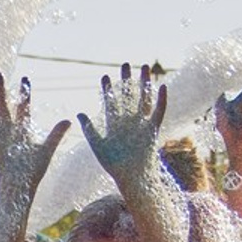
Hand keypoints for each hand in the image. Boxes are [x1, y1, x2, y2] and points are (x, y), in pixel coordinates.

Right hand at [0, 72, 70, 198]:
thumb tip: (68, 119)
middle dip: (0, 90)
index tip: (25, 79)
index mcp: (22, 130)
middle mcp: (8, 132)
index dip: (24, 93)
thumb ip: (55, 134)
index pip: (23, 107)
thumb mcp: (46, 150)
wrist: (18, 188)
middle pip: (2, 106)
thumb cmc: (32, 172)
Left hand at [76, 63, 165, 187]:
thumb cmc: (113, 164)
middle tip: (125, 64)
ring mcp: (142, 124)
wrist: (131, 177)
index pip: (111, 103)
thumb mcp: (98, 145)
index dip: (108, 90)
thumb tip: (78, 113)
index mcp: (114, 125)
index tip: (104, 76)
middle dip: (126, 81)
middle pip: (128, 96)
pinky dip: (161, 101)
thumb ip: (89, 129)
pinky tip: (162, 86)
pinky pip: (159, 113)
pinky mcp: (153, 130)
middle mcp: (129, 122)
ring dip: (145, 84)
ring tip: (145, 67)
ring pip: (144, 99)